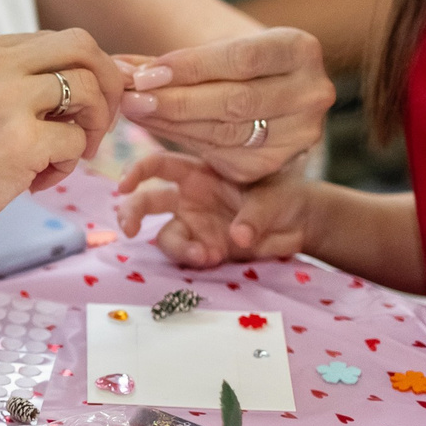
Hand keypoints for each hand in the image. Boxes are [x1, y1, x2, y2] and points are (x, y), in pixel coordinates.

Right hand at [0, 29, 131, 263]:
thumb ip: (8, 80)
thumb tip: (80, 84)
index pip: (56, 40)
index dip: (84, 71)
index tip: (87, 103)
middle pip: (83, 47)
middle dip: (107, 83)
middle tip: (97, 122)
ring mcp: (6, 100)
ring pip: (88, 91)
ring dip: (90, 128)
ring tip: (62, 157)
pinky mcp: (19, 142)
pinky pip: (75, 141)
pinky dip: (67, 165)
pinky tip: (34, 182)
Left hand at [114, 28, 335, 183]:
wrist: (269, 93)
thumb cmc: (237, 63)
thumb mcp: (219, 49)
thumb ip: (175, 60)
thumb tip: (120, 68)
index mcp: (300, 50)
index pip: (242, 58)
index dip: (192, 66)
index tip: (147, 73)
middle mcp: (311, 93)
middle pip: (235, 101)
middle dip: (176, 100)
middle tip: (131, 97)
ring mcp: (299, 134)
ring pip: (226, 132)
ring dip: (172, 123)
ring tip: (134, 110)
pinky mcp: (275, 165)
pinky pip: (221, 155)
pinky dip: (183, 141)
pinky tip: (155, 128)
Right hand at [116, 152, 314, 268]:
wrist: (301, 225)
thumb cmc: (285, 195)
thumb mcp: (273, 197)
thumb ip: (253, 215)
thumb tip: (237, 237)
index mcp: (200, 171)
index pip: (160, 166)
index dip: (137, 172)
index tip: (124, 187)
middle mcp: (189, 196)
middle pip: (147, 201)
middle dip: (131, 213)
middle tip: (129, 230)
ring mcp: (196, 224)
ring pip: (166, 235)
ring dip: (178, 247)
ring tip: (204, 256)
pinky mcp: (206, 247)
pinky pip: (187, 255)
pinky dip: (194, 259)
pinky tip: (214, 259)